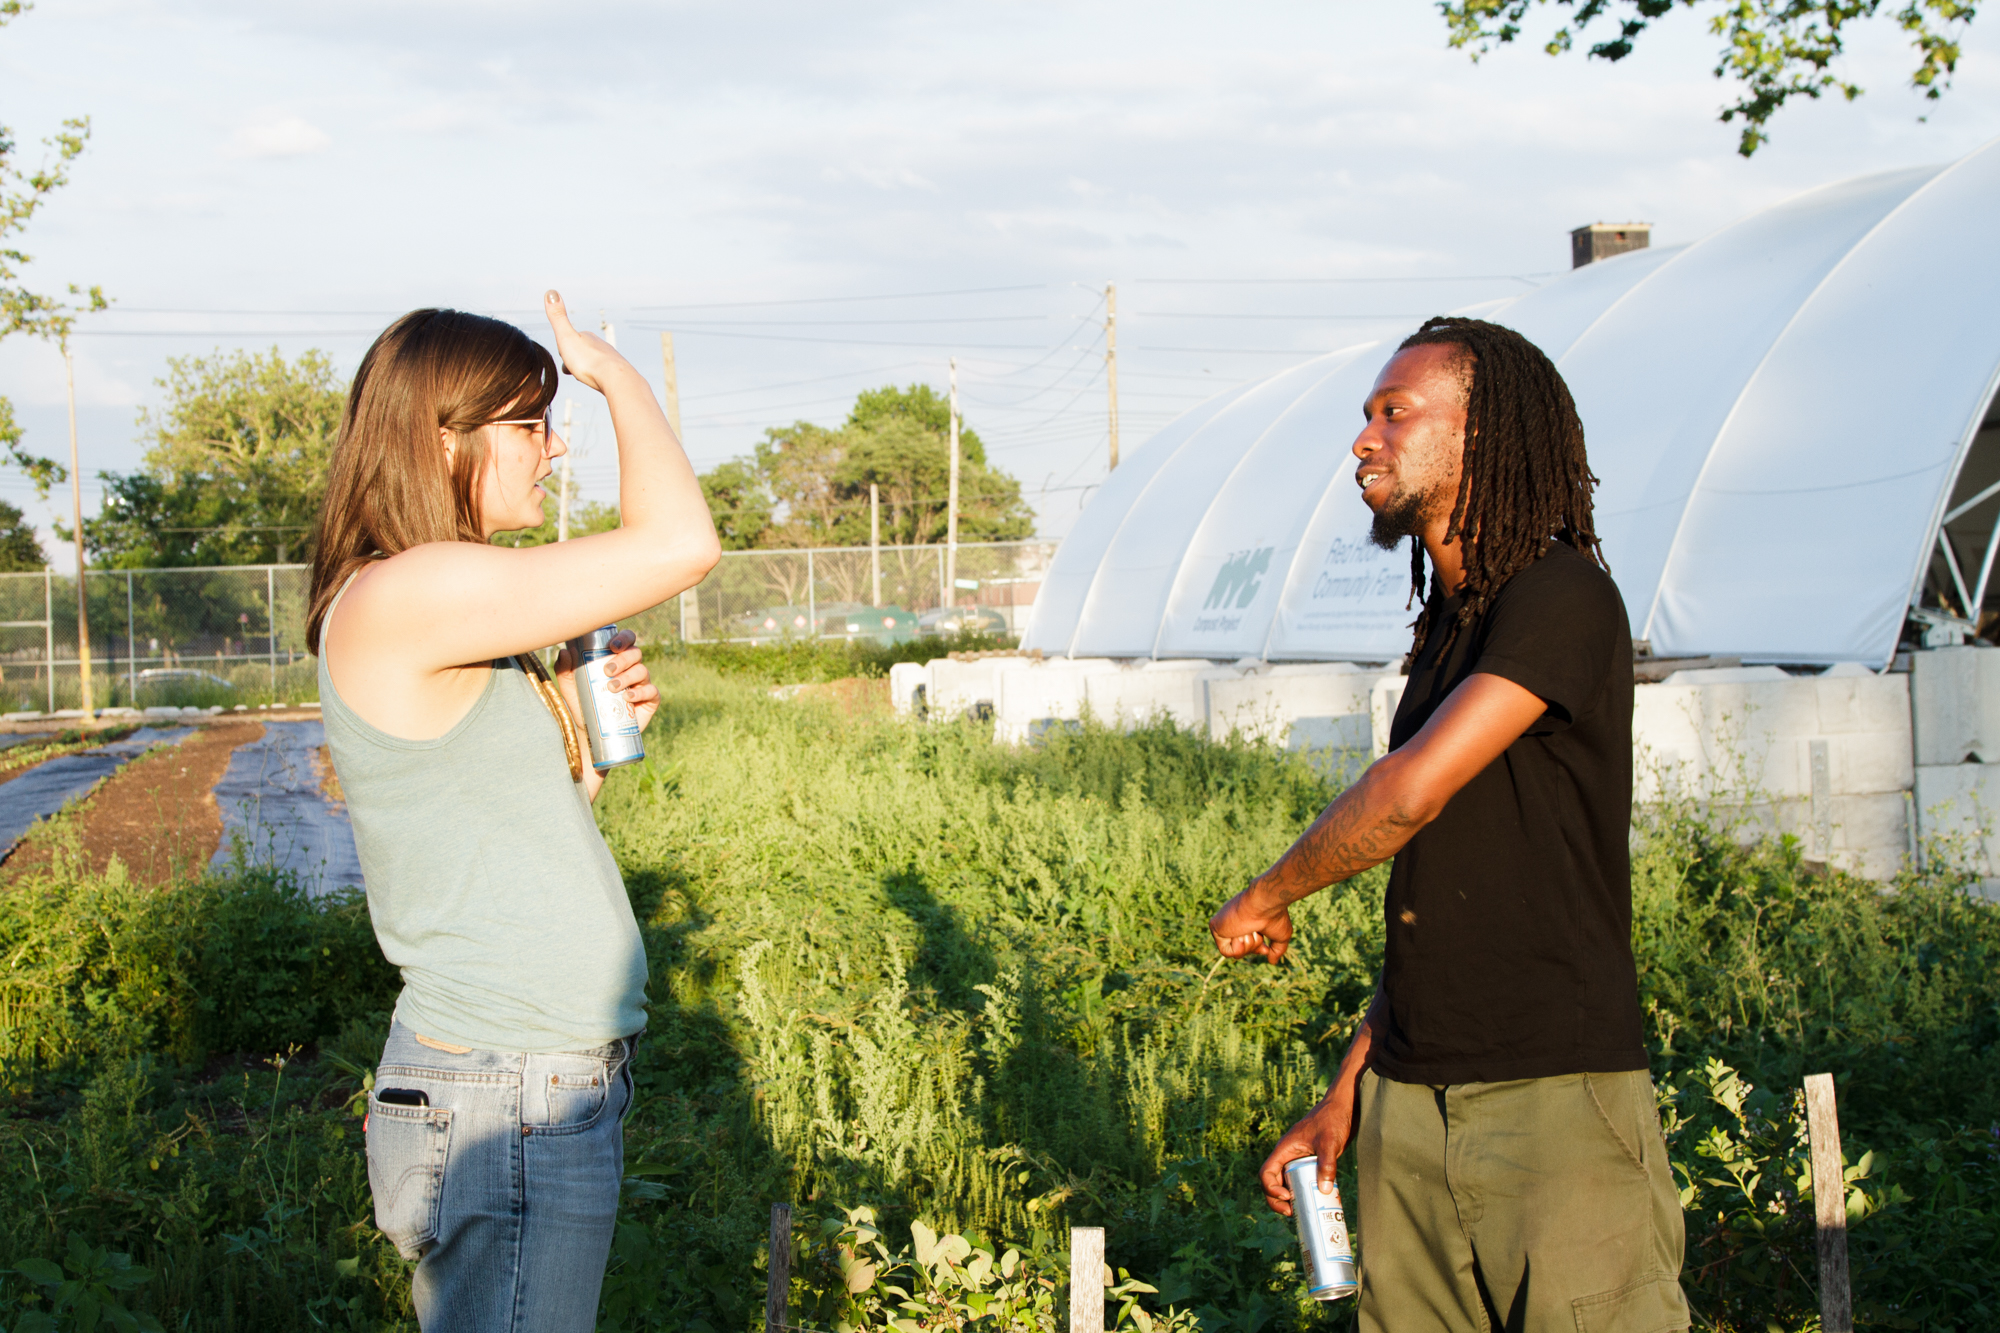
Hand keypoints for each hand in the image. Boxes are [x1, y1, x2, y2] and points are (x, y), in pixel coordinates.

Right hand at [543, 290, 628, 391]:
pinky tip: (602, 383)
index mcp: (587, 336)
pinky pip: (605, 375)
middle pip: (583, 351)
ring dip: (588, 370)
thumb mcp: (566, 338)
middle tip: (573, 369)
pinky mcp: (619, 373)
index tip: (563, 357)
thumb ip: (557, 318)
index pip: (571, 340)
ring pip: (594, 363)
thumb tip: (551, 292)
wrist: (616, 379)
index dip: (563, 349)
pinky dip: (600, 378)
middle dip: (575, 360)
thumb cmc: (587, 361)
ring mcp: (611, 359)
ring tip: (587, 377)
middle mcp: (601, 345)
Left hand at [552, 629, 659, 736]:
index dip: (624, 638)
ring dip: (627, 677)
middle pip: (636, 653)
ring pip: (642, 671)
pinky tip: (628, 697)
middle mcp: (632, 668)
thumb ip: (565, 670)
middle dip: (623, 659)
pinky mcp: (650, 700)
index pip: (627, 641)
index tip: (612, 646)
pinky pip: (651, 691)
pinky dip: (640, 692)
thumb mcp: (570, 687)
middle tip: (607, 671)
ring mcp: (642, 684)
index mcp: (617, 659)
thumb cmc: (584, 703)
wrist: (593, 731)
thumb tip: (564, 652)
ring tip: (612, 687)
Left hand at [1209, 883, 1292, 963]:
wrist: (1265, 904)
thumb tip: (1272, 961)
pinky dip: (1237, 947)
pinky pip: (1226, 952)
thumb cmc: (1274, 916)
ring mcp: (1224, 924)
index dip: (1257, 948)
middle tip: (1257, 932)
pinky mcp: (1215, 927)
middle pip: (1242, 949)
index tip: (1265, 948)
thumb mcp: (1281, 935)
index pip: (1248, 942)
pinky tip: (1241, 932)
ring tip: (1250, 928)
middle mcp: (1234, 921)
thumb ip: (1277, 949)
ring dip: (1247, 944)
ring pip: (1235, 951)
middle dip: (1253, 946)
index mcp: (1246, 920)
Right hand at [1258, 1079, 1360, 1216]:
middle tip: (1291, 1213)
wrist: (1345, 1109)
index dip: (1271, 1188)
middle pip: (1273, 1182)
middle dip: (1277, 1200)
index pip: (1267, 1172)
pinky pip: (1302, 1181)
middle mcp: (1288, 1155)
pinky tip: (1316, 1201)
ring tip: (1302, 1211)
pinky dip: (1305, 1192)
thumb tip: (1324, 1190)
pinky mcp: (1311, 1162)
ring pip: (1287, 1183)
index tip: (1287, 1197)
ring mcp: (1299, 1159)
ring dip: (1290, 1199)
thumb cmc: (1333, 1119)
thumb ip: (1327, 1163)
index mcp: (1285, 1149)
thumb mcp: (1329, 1142)